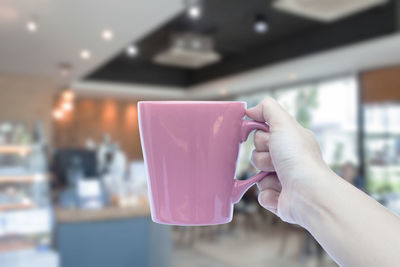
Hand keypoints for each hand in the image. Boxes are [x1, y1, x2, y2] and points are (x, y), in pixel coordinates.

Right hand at [246, 98, 330, 224]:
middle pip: (256, 155)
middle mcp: (289, 160)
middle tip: (276, 160)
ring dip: (265, 177)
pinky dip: (268, 194)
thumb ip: (267, 108)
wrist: (308, 193)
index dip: (261, 137)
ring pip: (257, 175)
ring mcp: (284, 180)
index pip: (262, 135)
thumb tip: (251, 110)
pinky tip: (281, 193)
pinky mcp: (279, 199)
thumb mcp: (284, 123)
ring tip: (280, 178)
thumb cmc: (299, 157)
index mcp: (291, 142)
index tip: (270, 139)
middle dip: (263, 157)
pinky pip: (261, 194)